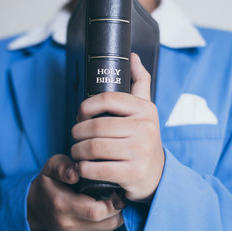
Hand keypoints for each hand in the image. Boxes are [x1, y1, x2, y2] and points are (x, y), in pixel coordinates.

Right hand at [27, 154, 124, 230]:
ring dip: (115, 216)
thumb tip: (77, 171)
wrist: (35, 206)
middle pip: (107, 222)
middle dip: (116, 208)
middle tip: (115, 194)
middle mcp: (66, 225)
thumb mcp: (52, 166)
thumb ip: (64, 166)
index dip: (112, 201)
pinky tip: (102, 214)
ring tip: (109, 202)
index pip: (97, 211)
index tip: (114, 189)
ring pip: (109, 230)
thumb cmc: (49, 182)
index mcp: (61, 204)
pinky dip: (108, 226)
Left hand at [71, 53, 164, 201]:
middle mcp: (145, 129)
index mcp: (145, 109)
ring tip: (76, 151)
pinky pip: (97, 169)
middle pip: (97, 126)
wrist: (157, 173)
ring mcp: (140, 152)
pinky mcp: (132, 174)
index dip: (86, 106)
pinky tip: (83, 167)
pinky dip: (84, 168)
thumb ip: (139, 82)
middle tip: (74, 136)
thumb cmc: (143, 137)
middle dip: (77, 132)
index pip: (107, 98)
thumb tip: (132, 56)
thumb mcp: (145, 109)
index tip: (80, 115)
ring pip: (94, 148)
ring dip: (77, 151)